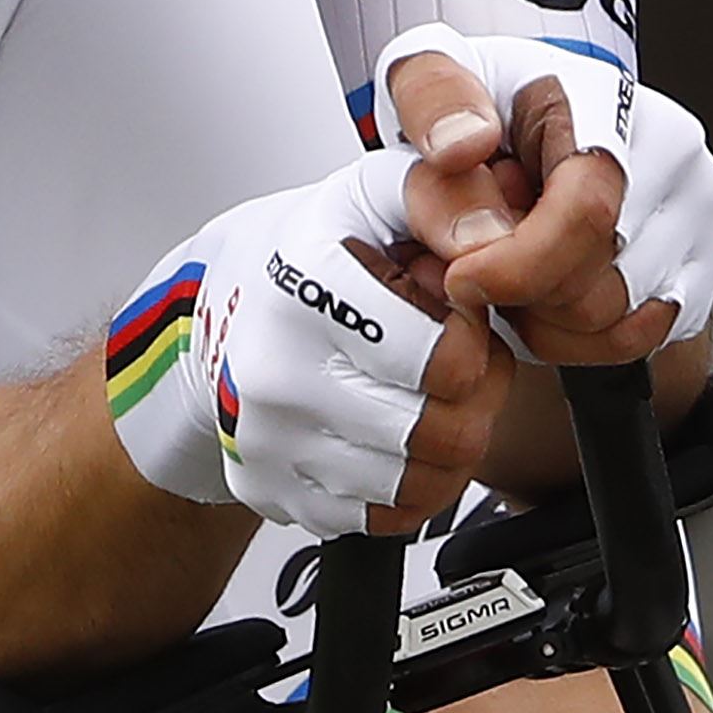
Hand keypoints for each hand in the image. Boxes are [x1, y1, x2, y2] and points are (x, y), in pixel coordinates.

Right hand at [102, 154, 508, 534]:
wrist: (217, 309)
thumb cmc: (307, 253)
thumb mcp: (375, 192)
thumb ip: (446, 195)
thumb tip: (494, 235)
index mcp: (306, 289)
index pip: (449, 363)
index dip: (476, 341)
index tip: (455, 318)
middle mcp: (278, 372)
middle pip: (443, 434)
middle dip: (474, 399)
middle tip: (454, 364)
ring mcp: (269, 441)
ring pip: (419, 486)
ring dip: (446, 446)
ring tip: (423, 395)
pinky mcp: (270, 491)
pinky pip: (382, 520)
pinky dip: (407, 486)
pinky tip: (394, 436)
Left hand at [369, 28, 712, 364]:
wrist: (533, 111)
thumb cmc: (484, 101)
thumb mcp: (429, 76)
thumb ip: (433, 104)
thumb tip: (466, 164)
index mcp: (609, 100)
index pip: (587, 213)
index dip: (516, 267)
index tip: (460, 279)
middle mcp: (674, 154)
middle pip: (602, 285)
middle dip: (521, 295)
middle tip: (476, 261)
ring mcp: (699, 210)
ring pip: (620, 324)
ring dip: (545, 320)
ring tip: (509, 267)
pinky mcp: (708, 260)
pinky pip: (640, 338)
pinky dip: (579, 337)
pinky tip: (544, 292)